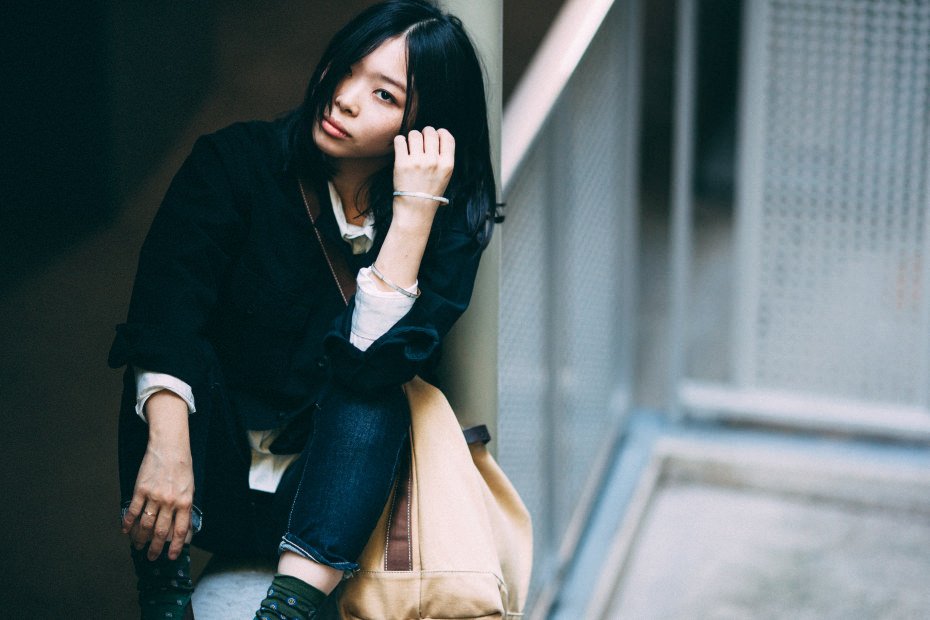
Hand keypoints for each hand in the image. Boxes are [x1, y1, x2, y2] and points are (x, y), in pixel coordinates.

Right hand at [120, 391, 193, 560]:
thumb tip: (184, 531)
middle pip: (161, 531)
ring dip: (140, 538)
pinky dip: (128, 523)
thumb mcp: (190, 489)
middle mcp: (170, 501)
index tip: (170, 557)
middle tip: (151, 556)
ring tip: (138, 546)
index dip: (175, 546)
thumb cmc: (182, 469)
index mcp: (185, 502)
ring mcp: (154, 496)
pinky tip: (126, 531)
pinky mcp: (141, 489)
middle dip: (155, 547)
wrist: (170, 448)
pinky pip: (133, 510)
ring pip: (146, 524)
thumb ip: (185, 510)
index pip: (180, 530)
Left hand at [392, 126, 454, 220]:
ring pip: (414, 134)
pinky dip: (400, 142)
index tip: (434, 137)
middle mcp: (434, 162)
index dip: (440, 133)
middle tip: (420, 142)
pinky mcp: (402, 164)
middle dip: (424, 134)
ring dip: (411, 138)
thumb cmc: (430, 193)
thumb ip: (443, 157)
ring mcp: (418, 162)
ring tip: (410, 147)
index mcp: (447, 164)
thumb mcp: (445, 176)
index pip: (446, 136)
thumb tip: (436, 135)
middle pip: (430, 132)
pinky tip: (401, 149)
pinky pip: (400, 140)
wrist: (415, 209)